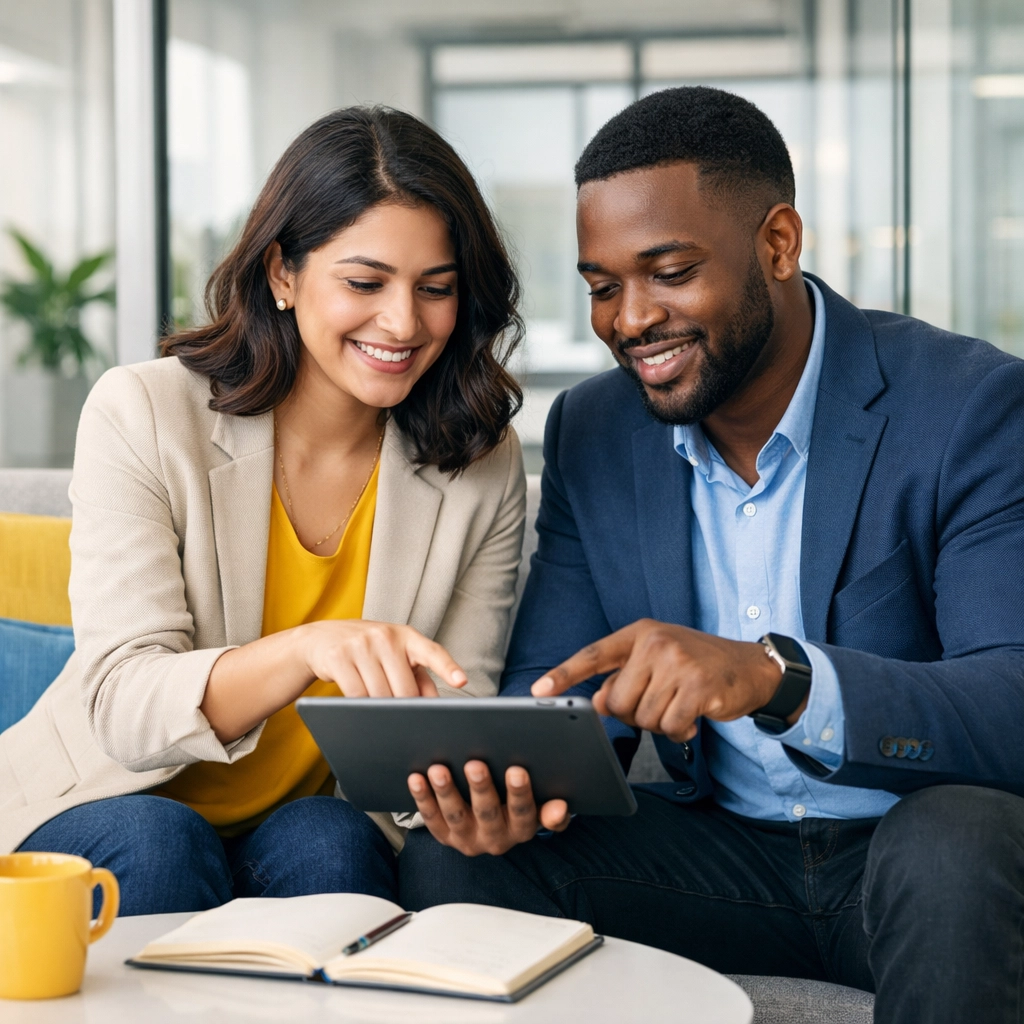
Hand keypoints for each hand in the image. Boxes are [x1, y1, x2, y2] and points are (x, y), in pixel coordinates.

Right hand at [203, 620, 465, 742]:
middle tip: (401, 717)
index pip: (432, 652)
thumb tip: (434, 703)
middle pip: (404, 688)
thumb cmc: (368, 650)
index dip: (448, 668)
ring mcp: (361, 644)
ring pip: (380, 695)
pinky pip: (357, 695)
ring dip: (380, 709)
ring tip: (377, 707)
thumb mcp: (395, 654)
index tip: (462, 681)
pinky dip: (361, 706)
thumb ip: (418, 675)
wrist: (322, 638)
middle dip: (404, 708)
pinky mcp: (339, 657)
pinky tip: (359, 704)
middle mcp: (385, 636)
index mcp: (406, 636)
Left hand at [408, 761, 569, 855]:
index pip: (524, 813)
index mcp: (522, 829)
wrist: (495, 828)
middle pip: (488, 813)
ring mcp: (467, 839)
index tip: (517, 770)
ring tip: (439, 769)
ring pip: (455, 816)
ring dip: (447, 792)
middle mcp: (495, 839)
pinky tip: (416, 778)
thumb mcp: (541, 808)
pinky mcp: (445, 836)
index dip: (520, 794)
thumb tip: (560, 808)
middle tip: (475, 764)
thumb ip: (552, 810)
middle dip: (481, 788)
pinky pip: (431, 818)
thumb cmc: (520, 805)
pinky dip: (423, 798)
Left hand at [531, 620, 786, 742]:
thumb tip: (596, 703)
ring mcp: (678, 664)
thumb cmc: (697, 665)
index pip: (593, 655)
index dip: (564, 674)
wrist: (750, 667)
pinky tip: (693, 718)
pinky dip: (679, 732)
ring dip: (660, 724)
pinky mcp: (699, 688)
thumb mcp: (657, 659)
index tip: (538, 691)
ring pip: (643, 718)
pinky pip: (670, 727)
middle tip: (659, 703)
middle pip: (616, 701)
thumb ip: (624, 676)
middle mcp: (656, 643)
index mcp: (639, 633)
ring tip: (679, 707)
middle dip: (633, 714)